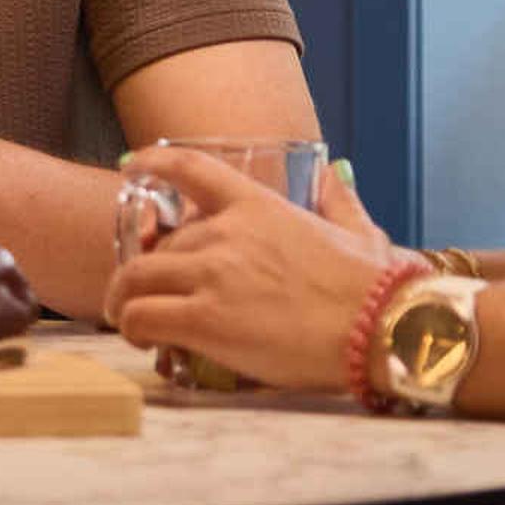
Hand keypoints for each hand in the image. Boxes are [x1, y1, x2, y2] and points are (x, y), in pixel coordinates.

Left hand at [102, 146, 402, 393]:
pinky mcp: (206, 320)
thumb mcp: (361, 232)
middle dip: (146, 268)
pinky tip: (144, 341)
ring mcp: (213, 275)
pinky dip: (132, 329)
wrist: (381, 330)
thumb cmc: (375, 289)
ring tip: (128, 319)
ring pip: (134, 278)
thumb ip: (340, 201)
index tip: (129, 165)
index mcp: (259, 206)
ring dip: (123, 299)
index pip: (190, 168)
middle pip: (157, 242)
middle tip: (148, 293)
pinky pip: (141, 318)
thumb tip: (336, 173)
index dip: (151, 163)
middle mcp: (226, 234)